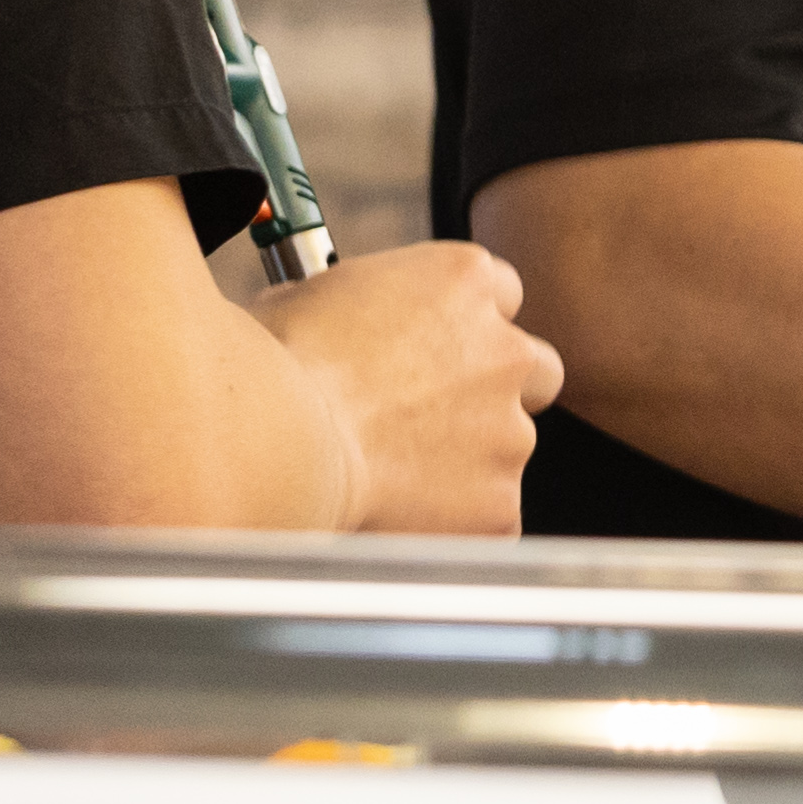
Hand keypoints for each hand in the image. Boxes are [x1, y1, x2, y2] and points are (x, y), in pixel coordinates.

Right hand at [255, 240, 559, 537]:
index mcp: (463, 282)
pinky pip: (487, 516)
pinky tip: (393, 516)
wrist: (272, 446)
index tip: (435, 349)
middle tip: (432, 420)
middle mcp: (504, 352)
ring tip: (387, 476)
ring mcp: (509, 432)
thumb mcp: (305, 299)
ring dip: (463, 462)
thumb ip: (357, 308)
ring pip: (506, 448)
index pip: (499, 293)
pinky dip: (449, 521)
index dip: (463, 326)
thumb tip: (333, 320)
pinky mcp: (498, 503)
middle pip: (531, 370)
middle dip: (494, 395)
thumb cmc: (271, 371)